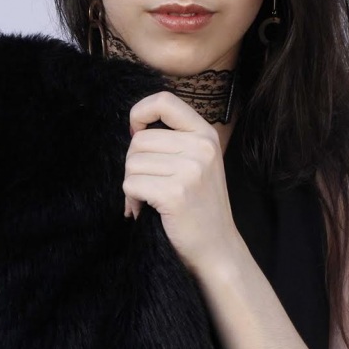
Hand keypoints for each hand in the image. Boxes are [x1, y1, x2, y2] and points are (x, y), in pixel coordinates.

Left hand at [123, 91, 239, 276]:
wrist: (217, 248)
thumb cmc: (200, 206)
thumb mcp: (198, 163)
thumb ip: (174, 140)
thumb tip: (133, 128)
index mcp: (206, 134)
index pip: (164, 100)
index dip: (140, 112)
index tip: (135, 133)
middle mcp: (201, 147)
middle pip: (139, 140)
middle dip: (133, 164)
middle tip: (146, 186)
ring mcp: (190, 170)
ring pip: (132, 163)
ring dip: (132, 185)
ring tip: (148, 200)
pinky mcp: (175, 193)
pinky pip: (131, 184)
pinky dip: (131, 200)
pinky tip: (146, 211)